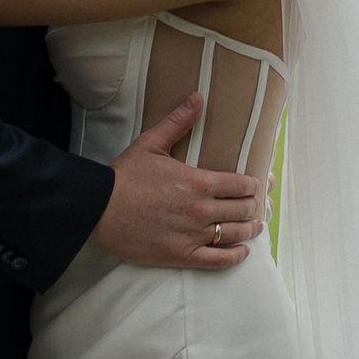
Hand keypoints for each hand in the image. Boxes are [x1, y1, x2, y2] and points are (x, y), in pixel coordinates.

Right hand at [90, 95, 266, 272]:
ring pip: (236, 235)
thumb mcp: (151, 143)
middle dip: (254, 206)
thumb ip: (178, 122)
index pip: (242, 184)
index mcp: (199, 182)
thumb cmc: (125, 176)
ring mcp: (194, 235)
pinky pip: (219, 260)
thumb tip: (197, 98)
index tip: (257, 184)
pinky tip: (242, 251)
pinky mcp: (182, 256)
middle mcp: (202, 209)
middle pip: (244, 210)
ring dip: (251, 230)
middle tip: (259, 205)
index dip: (254, 184)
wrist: (100, 209)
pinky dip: (235, 256)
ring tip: (255, 227)